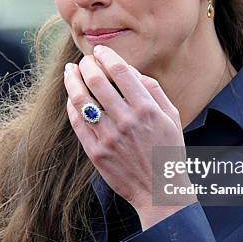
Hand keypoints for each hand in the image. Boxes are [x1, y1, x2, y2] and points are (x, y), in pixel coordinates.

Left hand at [63, 45, 195, 227]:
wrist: (158, 190)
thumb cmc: (167, 150)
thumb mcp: (172, 117)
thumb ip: (154, 91)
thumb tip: (132, 71)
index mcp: (148, 109)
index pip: (121, 71)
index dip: (107, 56)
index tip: (100, 50)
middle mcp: (127, 121)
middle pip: (97, 81)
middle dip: (87, 65)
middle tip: (84, 60)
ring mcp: (109, 137)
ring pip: (82, 100)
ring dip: (72, 81)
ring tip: (70, 72)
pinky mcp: (96, 152)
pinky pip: (77, 123)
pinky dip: (72, 106)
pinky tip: (72, 98)